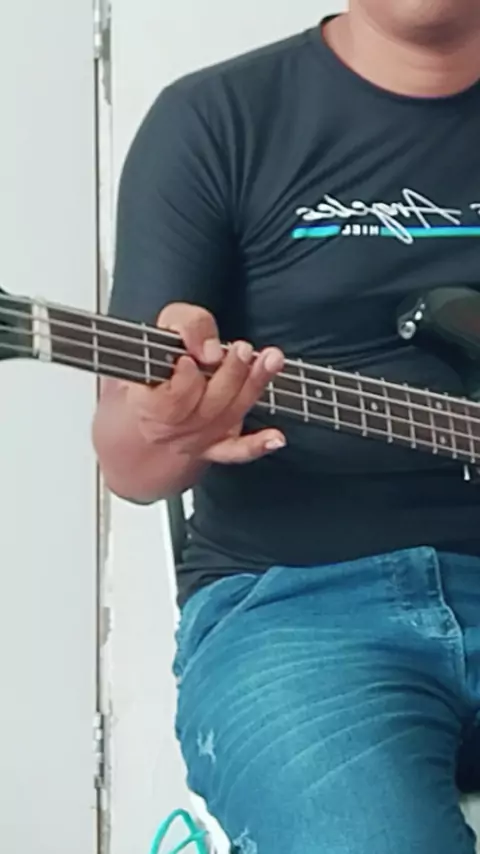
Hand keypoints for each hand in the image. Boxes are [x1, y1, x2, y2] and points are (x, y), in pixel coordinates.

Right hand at [126, 302, 285, 463]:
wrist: (147, 400)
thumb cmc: (154, 361)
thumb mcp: (160, 330)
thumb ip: (185, 327)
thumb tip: (211, 351)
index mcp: (145, 405)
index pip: (169, 402)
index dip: (183, 382)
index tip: (188, 360)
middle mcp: (169, 429)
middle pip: (207, 409)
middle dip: (230, 375)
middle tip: (242, 349)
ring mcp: (193, 440)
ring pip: (228, 418)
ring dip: (253, 388)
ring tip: (270, 359)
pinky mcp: (215, 446)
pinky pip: (235, 451)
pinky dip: (257, 445)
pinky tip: (276, 438)